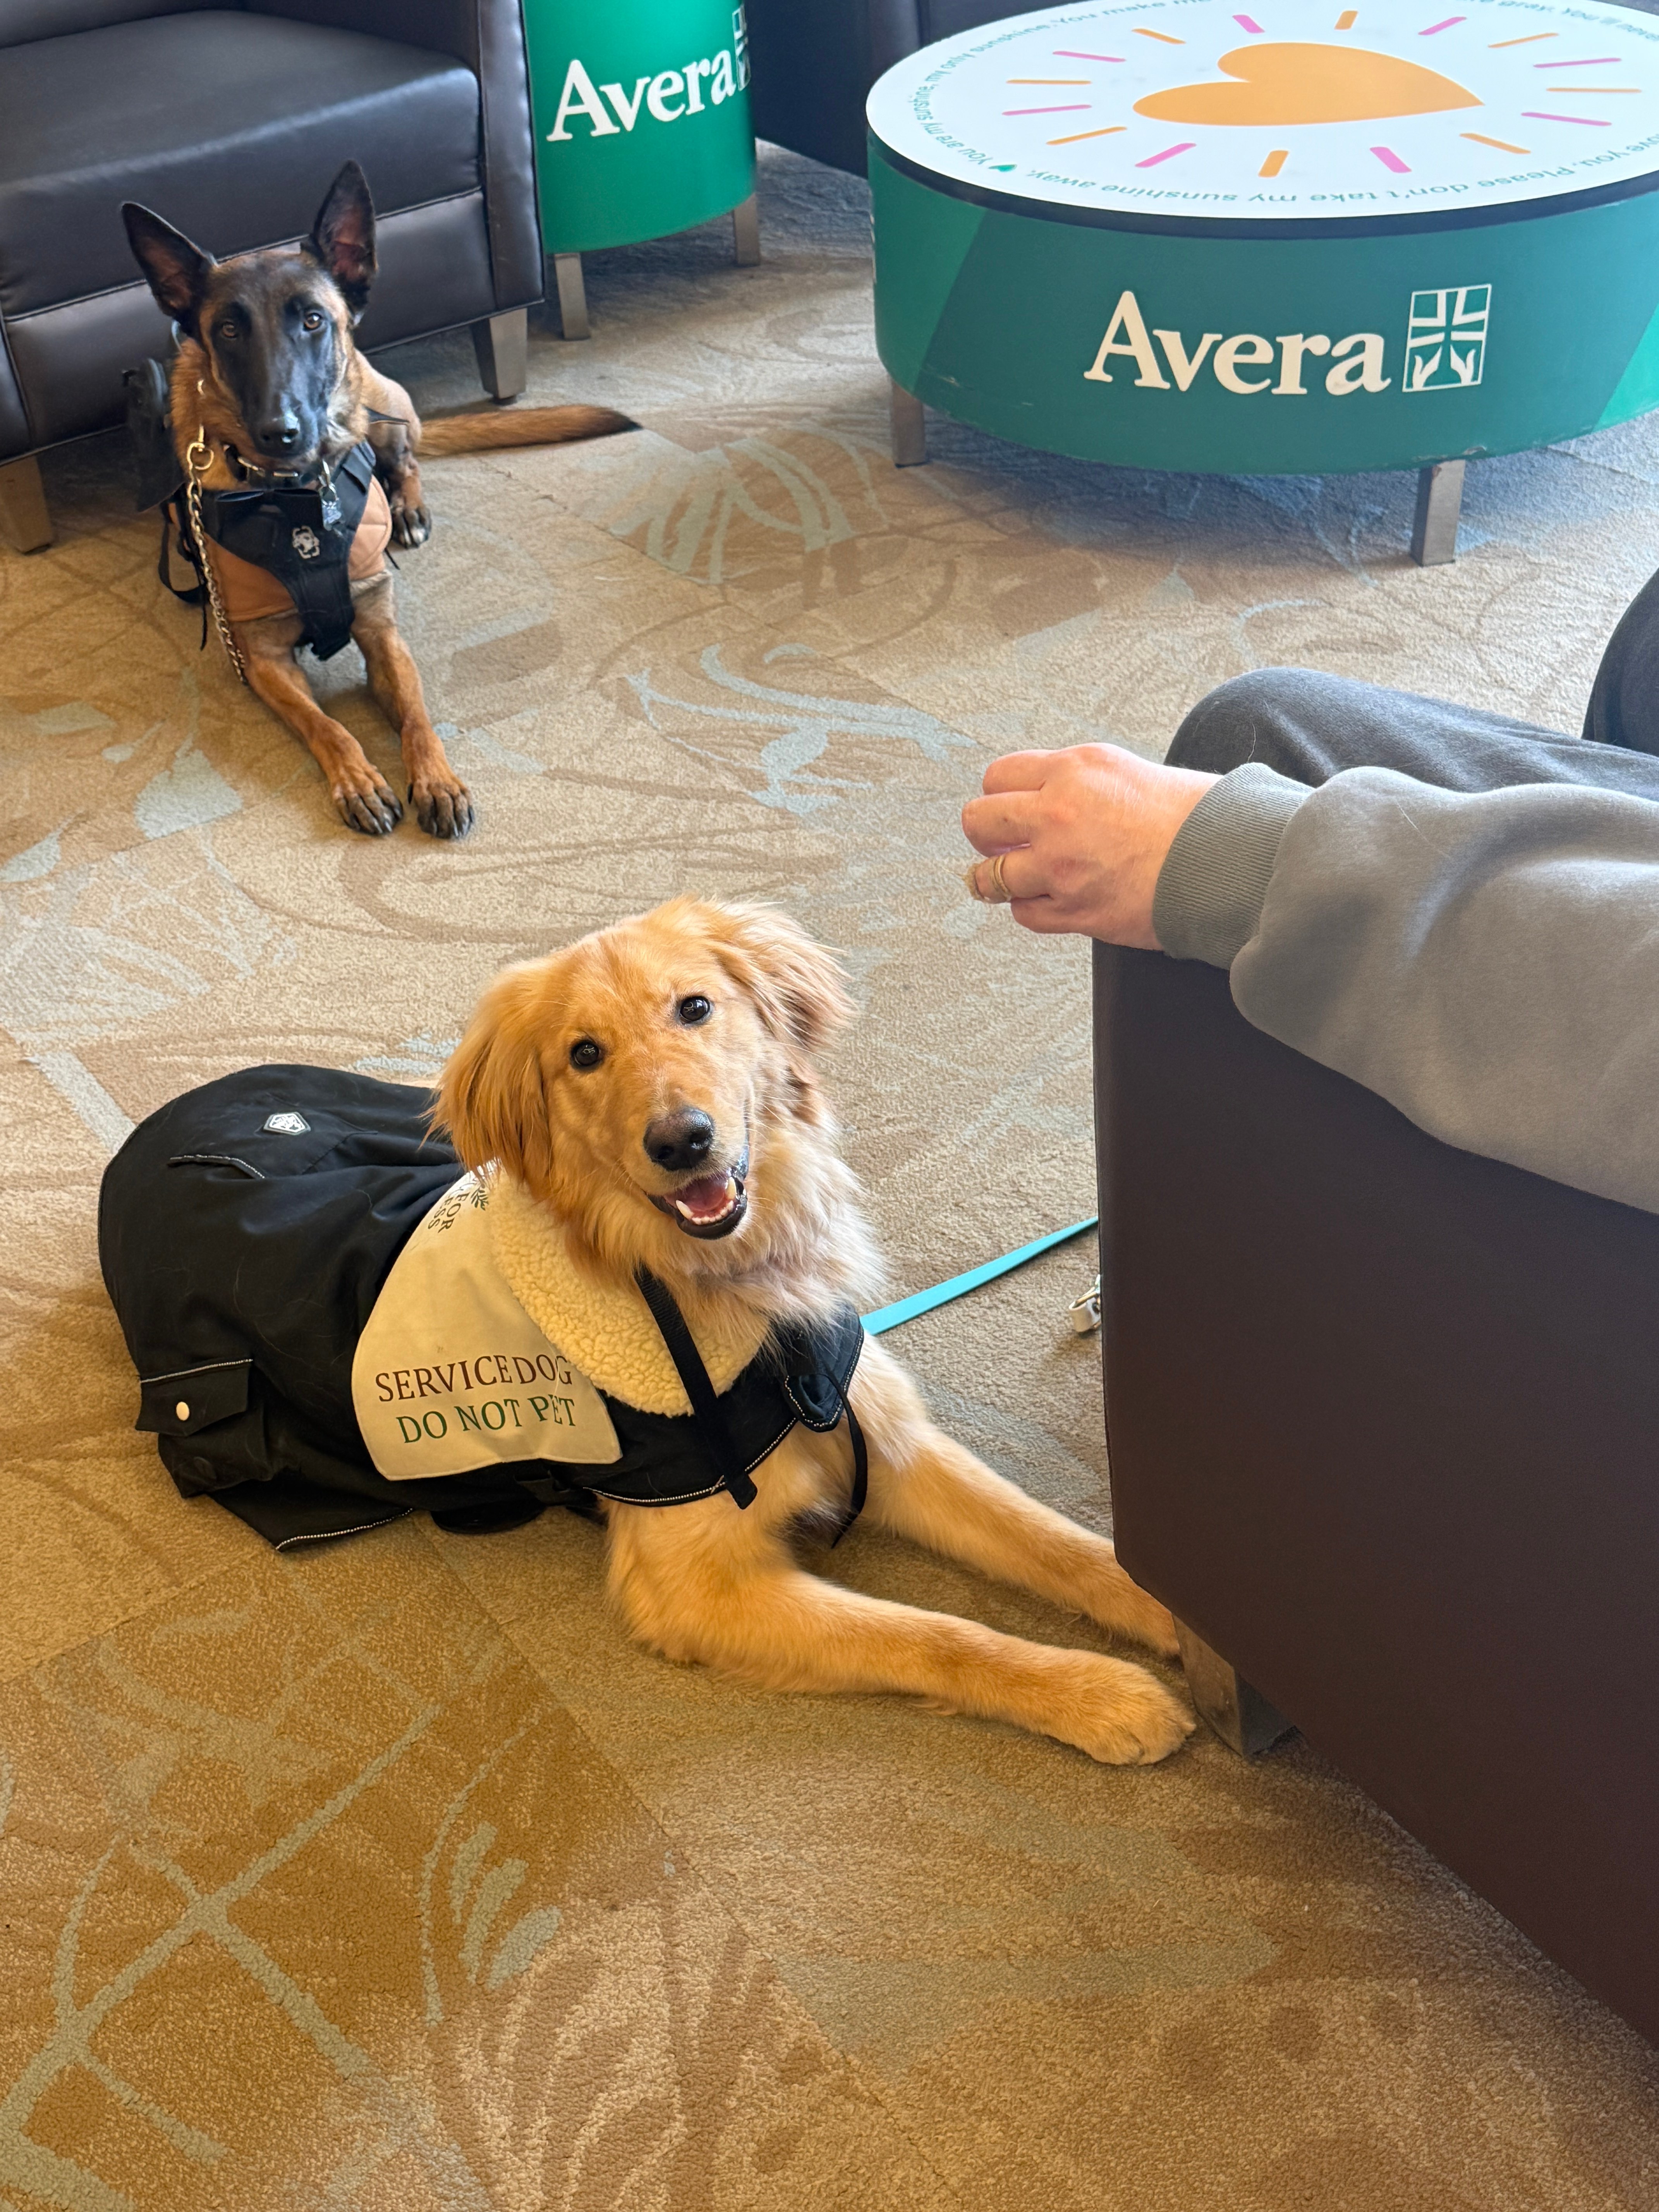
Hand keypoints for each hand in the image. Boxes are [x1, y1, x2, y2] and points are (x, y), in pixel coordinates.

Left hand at [961, 744, 1216, 945]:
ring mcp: (1063, 866)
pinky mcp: (1077, 910)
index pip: (997, 776)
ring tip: (1014, 877)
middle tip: (999, 842)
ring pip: (990, 877)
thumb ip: (1075, 780)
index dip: (999, 795)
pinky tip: (1050, 899)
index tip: (1007, 807)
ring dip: (998, 879)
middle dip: (984, 834)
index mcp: (1074, 769)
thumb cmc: (1192, 815)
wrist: (1228, 859)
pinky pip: (1024, 914)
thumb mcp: (1125, 771)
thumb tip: (1039, 795)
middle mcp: (1060, 814)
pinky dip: (1032, 908)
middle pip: (978, 822)